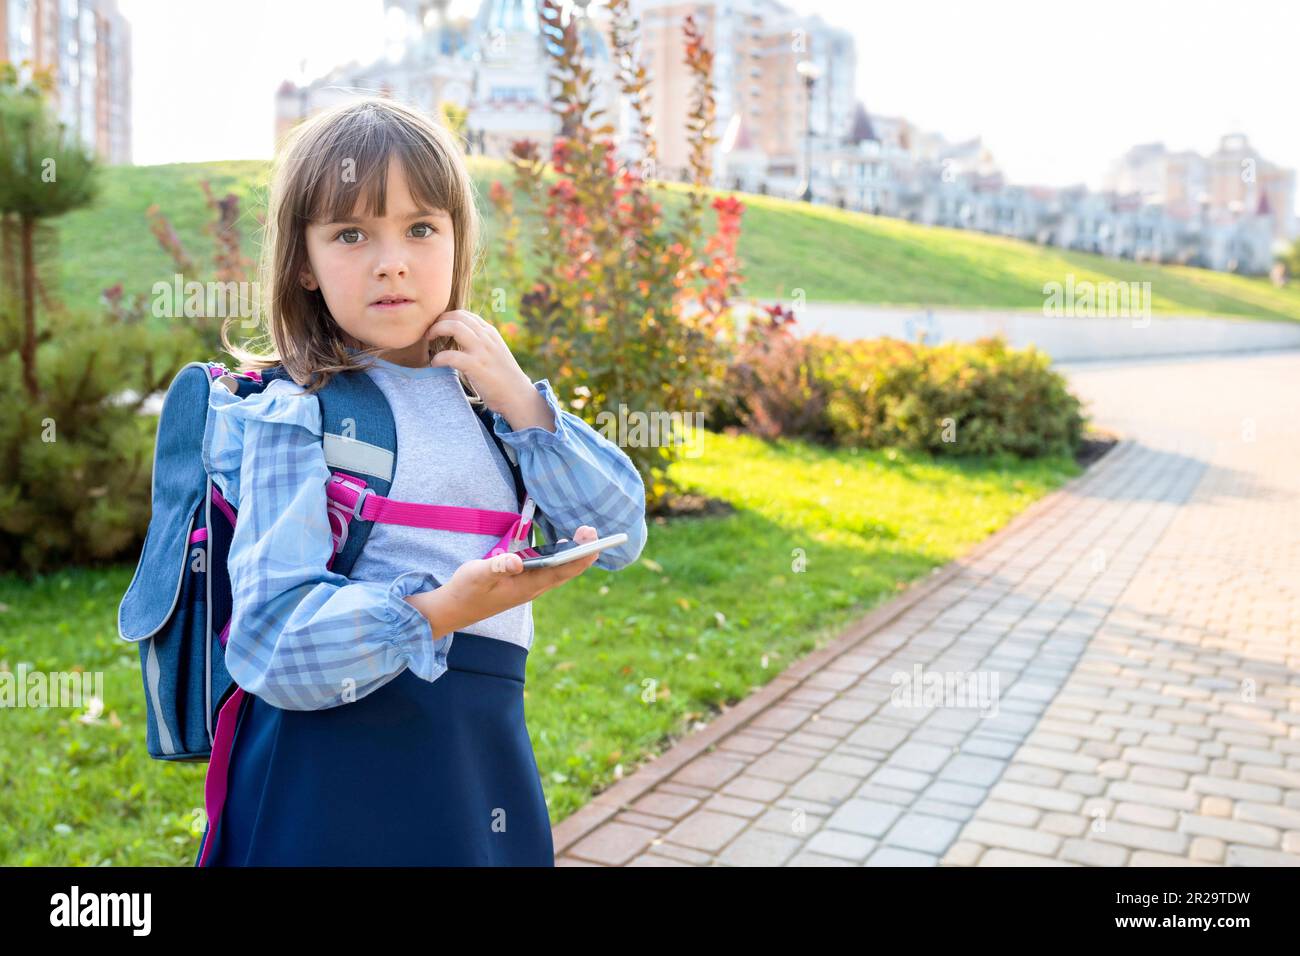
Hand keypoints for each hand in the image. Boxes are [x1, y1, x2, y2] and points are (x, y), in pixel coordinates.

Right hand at [409, 526, 601, 635]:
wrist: (455, 609)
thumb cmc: (466, 590)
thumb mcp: (477, 575)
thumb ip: (496, 567)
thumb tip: (516, 561)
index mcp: (527, 587)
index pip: (562, 571)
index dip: (580, 556)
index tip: (592, 539)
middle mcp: (534, 588)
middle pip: (567, 570)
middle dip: (582, 551)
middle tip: (591, 530)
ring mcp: (530, 586)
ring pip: (560, 570)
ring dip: (574, 554)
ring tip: (585, 534)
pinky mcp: (523, 582)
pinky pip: (550, 570)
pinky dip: (561, 556)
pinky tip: (564, 544)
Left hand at [425, 309, 534, 416]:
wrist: (518, 396)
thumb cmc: (504, 378)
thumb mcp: (496, 352)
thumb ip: (482, 342)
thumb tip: (462, 338)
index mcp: (490, 333)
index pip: (464, 314)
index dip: (447, 317)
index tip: (437, 327)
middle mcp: (486, 338)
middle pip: (456, 316)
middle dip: (438, 321)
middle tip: (429, 333)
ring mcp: (481, 351)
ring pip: (453, 327)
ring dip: (436, 331)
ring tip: (429, 341)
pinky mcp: (476, 366)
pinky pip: (450, 355)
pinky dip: (438, 358)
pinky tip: (435, 364)